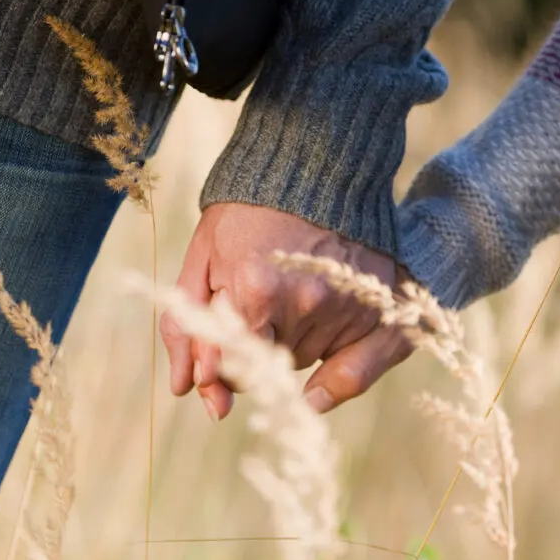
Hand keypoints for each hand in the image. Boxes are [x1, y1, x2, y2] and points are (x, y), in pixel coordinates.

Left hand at [160, 203, 413, 420]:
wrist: (315, 170)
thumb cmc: (247, 214)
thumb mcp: (204, 259)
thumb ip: (188, 327)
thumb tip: (182, 389)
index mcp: (257, 289)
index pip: (234, 365)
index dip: (224, 357)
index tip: (223, 338)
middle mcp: (306, 302)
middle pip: (270, 365)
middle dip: (258, 342)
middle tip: (261, 297)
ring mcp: (346, 305)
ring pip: (306, 362)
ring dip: (293, 341)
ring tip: (292, 291)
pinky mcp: (377, 308)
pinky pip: (352, 370)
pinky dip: (335, 363)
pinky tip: (325, 339)